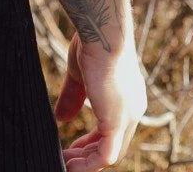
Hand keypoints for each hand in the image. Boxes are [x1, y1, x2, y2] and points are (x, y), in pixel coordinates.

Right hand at [57, 33, 146, 170]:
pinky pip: (106, 155)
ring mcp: (127, 118)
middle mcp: (132, 111)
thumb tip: (60, 119)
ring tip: (65, 165)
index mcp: (126, 98)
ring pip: (108, 153)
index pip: (110, 129)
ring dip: (85, 162)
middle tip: (66, 159)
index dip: (90, 140)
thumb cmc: (91, 46)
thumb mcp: (79, 76)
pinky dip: (89, 165)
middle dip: (86, 154)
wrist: (101, 34)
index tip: (72, 145)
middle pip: (111, 144)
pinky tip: (71, 167)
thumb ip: (72, 98)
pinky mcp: (117, 123)